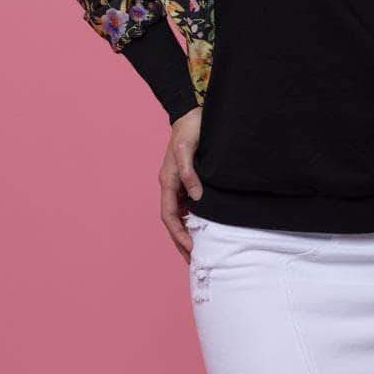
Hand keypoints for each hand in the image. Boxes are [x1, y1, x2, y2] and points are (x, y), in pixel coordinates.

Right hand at [158, 106, 203, 263]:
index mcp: (168, 181)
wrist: (192, 113)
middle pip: (174, 220)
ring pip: (181, 214)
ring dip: (188, 232)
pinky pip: (189, 205)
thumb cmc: (189, 128)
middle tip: (195, 260)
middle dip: (182, 241)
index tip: (191, 249)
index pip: (169, 216)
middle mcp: (172, 185)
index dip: (178, 234)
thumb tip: (196, 197)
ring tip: (200, 250)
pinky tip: (205, 227)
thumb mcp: (187, 148)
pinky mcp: (188, 179)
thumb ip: (189, 172)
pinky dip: (195, 218)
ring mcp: (179, 183)